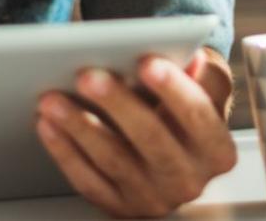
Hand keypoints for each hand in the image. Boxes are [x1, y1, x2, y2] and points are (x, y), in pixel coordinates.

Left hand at [35, 48, 237, 217]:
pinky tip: (47, 125)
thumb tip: (196, 59)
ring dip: (79, 126)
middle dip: (117, 105)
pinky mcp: (120, 206)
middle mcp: (189, 180)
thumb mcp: (207, 90)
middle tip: (87, 76)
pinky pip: (87, 180)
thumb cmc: (185, 111)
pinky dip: (64, 151)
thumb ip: (205, 75)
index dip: (173, 89)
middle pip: (151, 139)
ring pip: (113, 160)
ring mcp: (153, 198)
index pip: (197, 116)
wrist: (173, 152)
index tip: (147, 62)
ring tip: (53, 98)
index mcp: (217, 150)